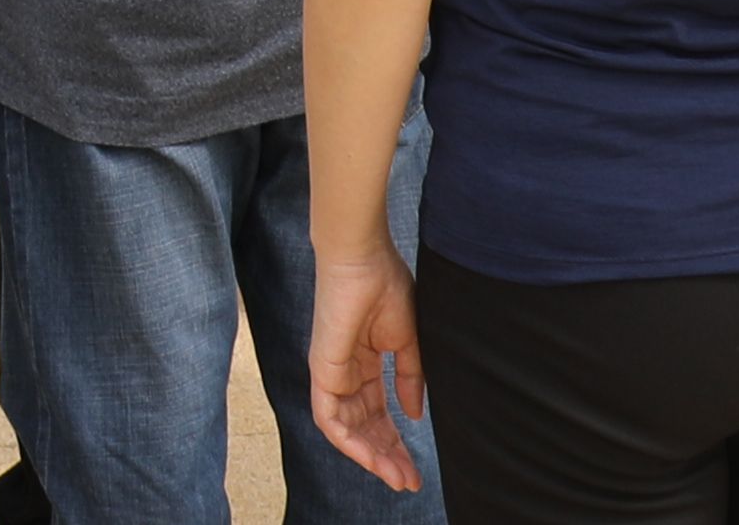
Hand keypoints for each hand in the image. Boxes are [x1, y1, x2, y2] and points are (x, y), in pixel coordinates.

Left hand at [306, 246, 427, 490]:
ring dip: (371, 456)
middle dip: (387, 457)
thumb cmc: (385, 286)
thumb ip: (410, 379)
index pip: (379, 415)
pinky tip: (371, 457)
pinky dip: (348, 441)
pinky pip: (328, 417)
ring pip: (346, 430)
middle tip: (409, 481)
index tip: (417, 470)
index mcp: (365, 365)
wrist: (363, 257)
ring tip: (396, 476)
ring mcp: (331, 373)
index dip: (397, 443)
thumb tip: (414, 415)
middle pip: (364, 428)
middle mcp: (346, 374)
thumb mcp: (407, 341)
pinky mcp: (321, 370)